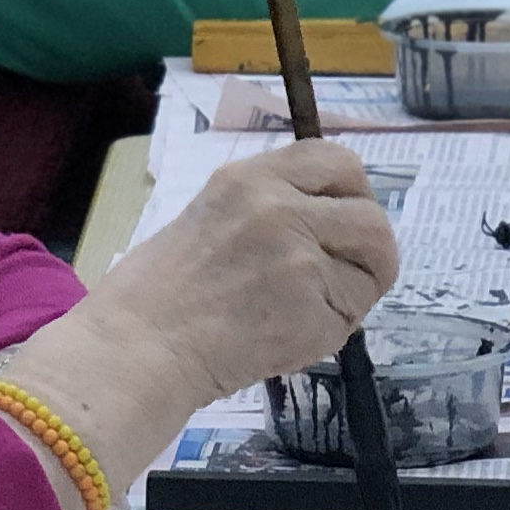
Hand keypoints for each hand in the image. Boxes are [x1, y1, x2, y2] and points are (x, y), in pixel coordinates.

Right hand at [1, 145, 401, 491]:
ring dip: (353, 296)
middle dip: (372, 253)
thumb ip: (269, 208)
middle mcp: (281, 208)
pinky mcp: (311, 310)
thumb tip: (326, 220)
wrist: (136, 349)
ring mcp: (300, 259)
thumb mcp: (211, 214)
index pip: (339, 161)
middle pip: (373, 218)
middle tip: (348, 280)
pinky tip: (284, 338)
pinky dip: (328, 335)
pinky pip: (348, 320)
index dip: (354, 195)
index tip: (345, 222)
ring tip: (306, 313)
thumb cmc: (156, 295)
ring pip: (371, 272)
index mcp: (251, 177)